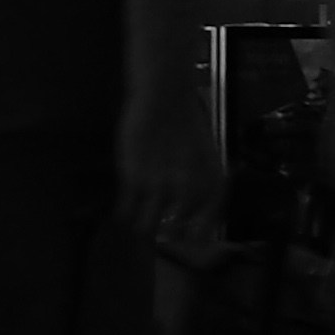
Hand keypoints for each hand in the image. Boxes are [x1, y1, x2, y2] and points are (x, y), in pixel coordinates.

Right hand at [118, 83, 224, 265]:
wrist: (165, 96)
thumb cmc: (187, 124)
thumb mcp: (208, 159)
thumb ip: (202, 190)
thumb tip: (192, 220)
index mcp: (211, 189)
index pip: (202, 234)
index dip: (189, 238)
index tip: (179, 235)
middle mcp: (189, 193)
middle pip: (170, 236)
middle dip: (162, 232)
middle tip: (155, 222)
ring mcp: (159, 188)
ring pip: (145, 228)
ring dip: (141, 224)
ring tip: (138, 214)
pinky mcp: (133, 180)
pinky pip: (125, 213)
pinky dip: (123, 213)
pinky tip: (125, 204)